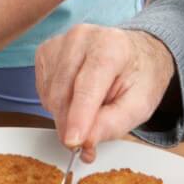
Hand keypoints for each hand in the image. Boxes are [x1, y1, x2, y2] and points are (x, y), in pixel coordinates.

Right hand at [34, 25, 174, 158]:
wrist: (135, 53)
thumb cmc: (138, 76)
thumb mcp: (140, 105)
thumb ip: (114, 124)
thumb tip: (86, 141)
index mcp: (110, 45)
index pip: (88, 86)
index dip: (78, 116)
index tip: (73, 141)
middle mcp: (81, 37)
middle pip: (63, 92)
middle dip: (70, 125)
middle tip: (84, 145)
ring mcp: (60, 41)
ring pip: (50, 94)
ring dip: (65, 115)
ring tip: (89, 111)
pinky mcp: (46, 50)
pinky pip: (43, 90)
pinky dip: (57, 103)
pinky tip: (76, 98)